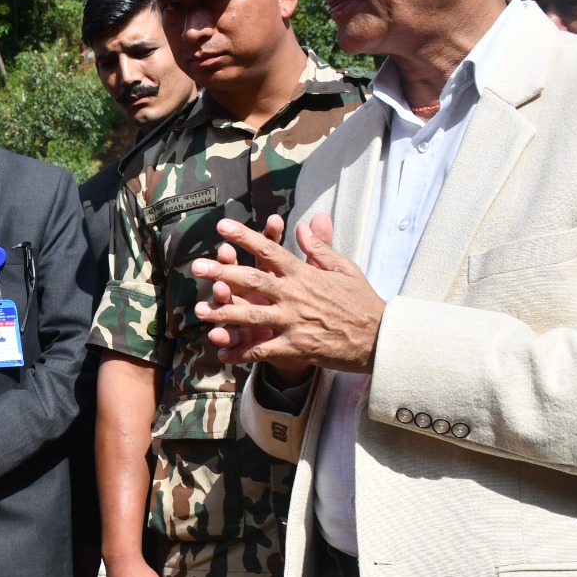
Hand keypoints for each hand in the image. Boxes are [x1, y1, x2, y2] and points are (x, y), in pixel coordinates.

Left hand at [191, 212, 383, 373]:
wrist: (379, 338)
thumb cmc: (362, 301)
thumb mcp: (344, 268)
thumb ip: (319, 247)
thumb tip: (304, 224)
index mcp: (304, 274)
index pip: (269, 250)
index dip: (244, 237)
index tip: (222, 226)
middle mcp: (295, 295)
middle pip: (252, 281)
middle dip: (222, 273)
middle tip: (197, 267)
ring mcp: (293, 322)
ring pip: (251, 316)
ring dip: (224, 313)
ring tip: (200, 311)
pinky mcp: (296, 347)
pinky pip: (262, 350)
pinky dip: (241, 352)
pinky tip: (221, 351)